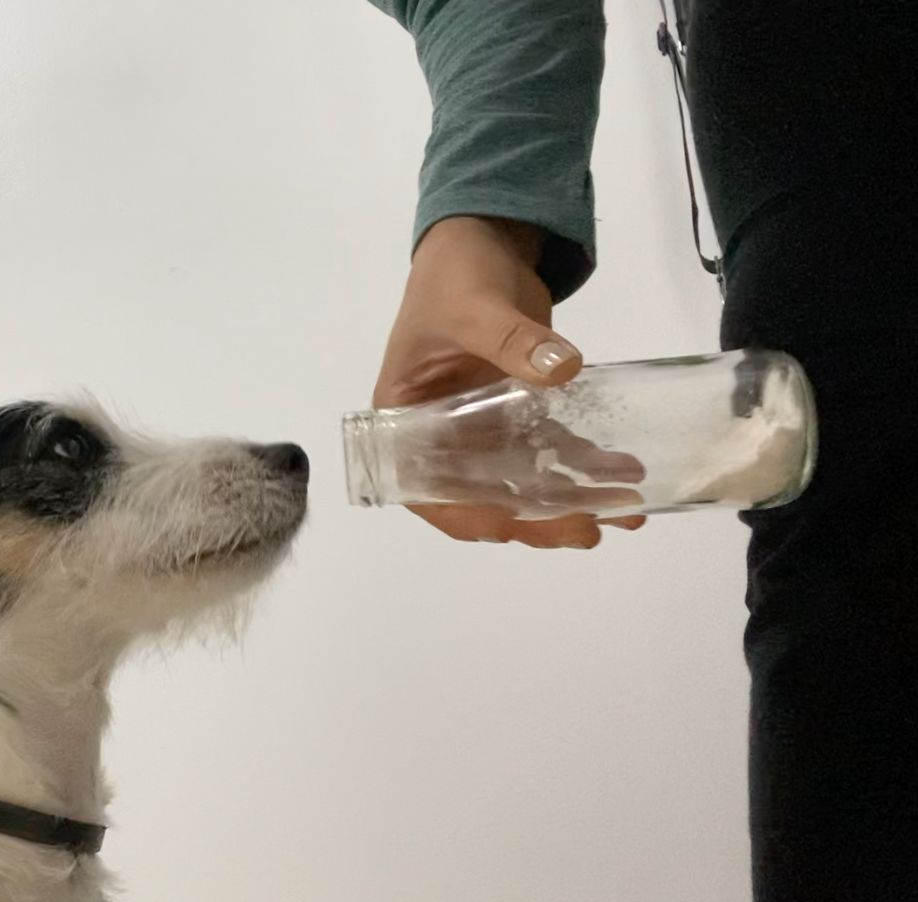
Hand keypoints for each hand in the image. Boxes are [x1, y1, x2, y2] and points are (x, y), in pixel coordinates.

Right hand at [372, 216, 644, 547]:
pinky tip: (625, 472)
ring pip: (525, 483)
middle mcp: (443, 436)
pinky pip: (553, 451)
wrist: (484, 239)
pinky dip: (587, 465)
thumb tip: (563, 369)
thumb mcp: (474, 306)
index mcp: (407, 421)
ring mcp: (484, 428)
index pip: (428, 489)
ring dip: (573, 501)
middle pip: (485, 496)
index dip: (467, 515)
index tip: (512, 523)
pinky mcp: (520, 413)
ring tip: (626, 510)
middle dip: (539, 519)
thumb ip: (511, 339)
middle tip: (590, 528)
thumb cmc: (454, 274)